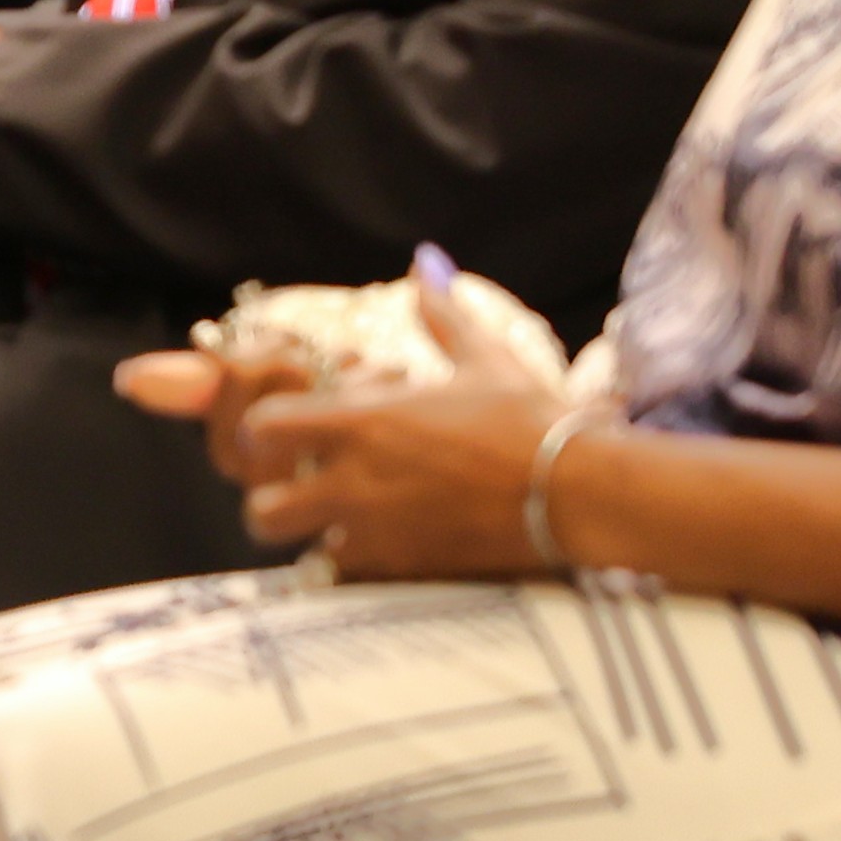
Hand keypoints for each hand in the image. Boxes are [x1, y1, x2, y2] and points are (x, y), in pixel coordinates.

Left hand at [200, 266, 574, 580]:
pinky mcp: (410, 570)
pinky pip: (357, 577)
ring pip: (305, 550)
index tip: (289, 427)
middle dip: (273, 499)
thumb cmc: (529, 417)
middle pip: (263, 510)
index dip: (264, 429)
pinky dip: (361, 563)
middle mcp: (356, 482)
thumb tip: (426, 263)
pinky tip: (390, 539)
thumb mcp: (483, 356)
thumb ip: (440, 314)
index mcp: (362, 422)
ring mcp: (379, 533)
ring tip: (346, 516)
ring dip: (315, 535)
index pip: (263, 428)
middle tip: (304, 484)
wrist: (578, 489)